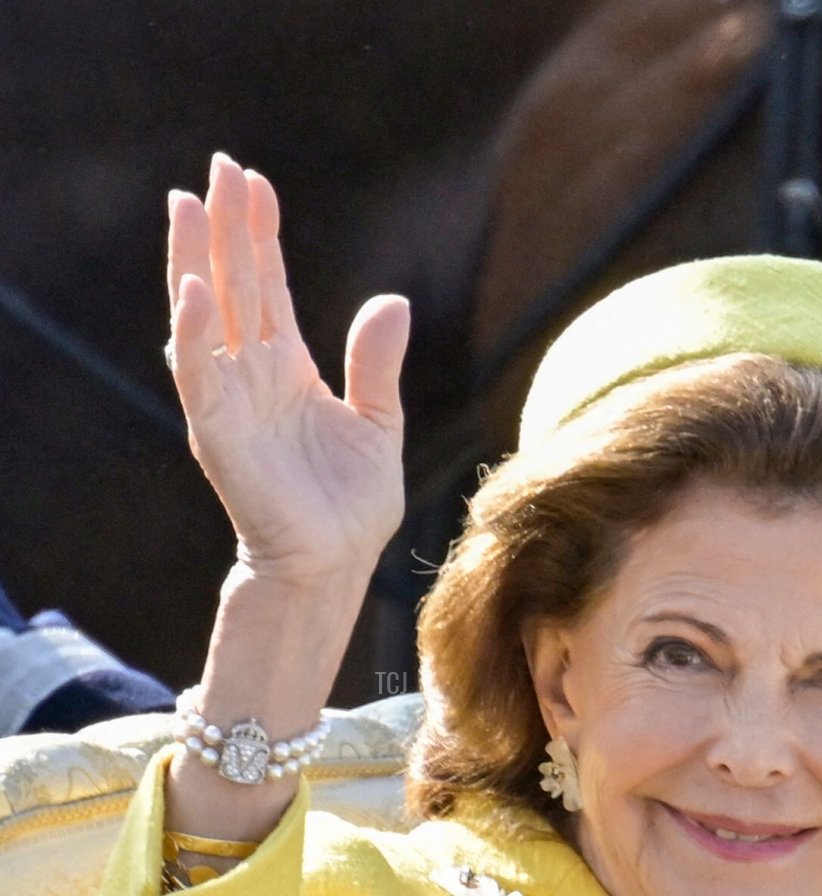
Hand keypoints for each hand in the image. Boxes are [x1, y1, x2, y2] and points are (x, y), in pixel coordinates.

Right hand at [167, 153, 410, 586]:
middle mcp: (252, 376)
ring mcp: (231, 400)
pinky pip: (198, 375)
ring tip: (188, 205)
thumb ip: (377, 364)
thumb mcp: (379, 423)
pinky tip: (193, 289)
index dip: (260, 234)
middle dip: (224, 227)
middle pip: (233, 285)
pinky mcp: (219, 433)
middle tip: (217, 165)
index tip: (255, 181)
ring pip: (204, 317)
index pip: (266, 286)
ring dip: (194, 261)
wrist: (334, 564)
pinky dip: (192, 333)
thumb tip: (392, 299)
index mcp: (289, 368)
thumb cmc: (352, 506)